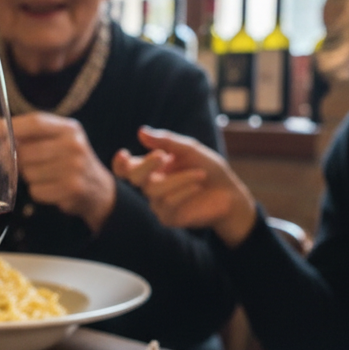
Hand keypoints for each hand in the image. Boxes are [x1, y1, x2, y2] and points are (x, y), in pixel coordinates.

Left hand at [11, 112, 115, 233]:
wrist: (99, 191)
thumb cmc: (69, 162)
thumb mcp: (59, 141)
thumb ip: (30, 135)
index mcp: (69, 128)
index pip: (34, 122)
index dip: (5, 127)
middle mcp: (74, 145)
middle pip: (25, 150)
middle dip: (15, 161)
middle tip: (23, 165)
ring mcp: (74, 168)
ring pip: (28, 173)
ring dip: (29, 178)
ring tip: (46, 177)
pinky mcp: (71, 189)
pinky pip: (36, 191)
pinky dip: (38, 192)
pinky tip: (52, 189)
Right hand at [111, 127, 256, 246]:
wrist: (229, 193)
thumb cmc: (209, 169)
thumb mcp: (189, 150)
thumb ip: (166, 141)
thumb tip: (141, 132)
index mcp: (151, 168)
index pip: (125, 168)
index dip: (119, 164)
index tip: (123, 154)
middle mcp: (150, 186)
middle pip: (134, 177)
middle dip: (145, 165)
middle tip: (161, 155)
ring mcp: (157, 203)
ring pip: (154, 190)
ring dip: (178, 179)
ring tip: (200, 174)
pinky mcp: (168, 217)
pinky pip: (167, 203)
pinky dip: (183, 191)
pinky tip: (197, 187)